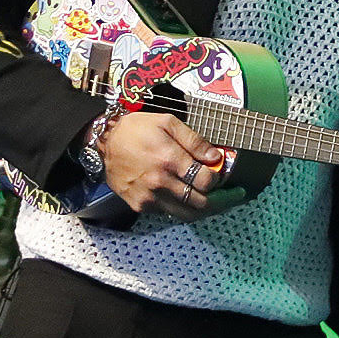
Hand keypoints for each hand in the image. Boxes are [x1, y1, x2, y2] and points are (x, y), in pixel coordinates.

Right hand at [99, 112, 243, 220]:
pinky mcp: (139, 205)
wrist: (103, 142)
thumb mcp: (168, 123)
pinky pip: (169, 213)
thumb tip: (215, 157)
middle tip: (235, 196)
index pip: (205, 181)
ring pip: (186, 214)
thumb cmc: (136, 129)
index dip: (219, 180)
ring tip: (220, 202)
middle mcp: (159, 182)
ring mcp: (148, 197)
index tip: (224, 176)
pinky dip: (184, 209)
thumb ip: (194, 141)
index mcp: (168, 160)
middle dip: (222, 201)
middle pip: (200, 203)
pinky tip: (193, 200)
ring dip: (206, 210)